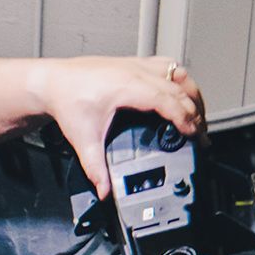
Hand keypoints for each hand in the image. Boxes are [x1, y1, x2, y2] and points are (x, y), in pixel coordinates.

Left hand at [33, 53, 204, 195]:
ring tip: (199, 115)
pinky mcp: (134, 63)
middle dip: (196, 112)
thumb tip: (106, 190)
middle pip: (179, 87)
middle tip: (201, 136)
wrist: (53, 81)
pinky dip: (180, 80)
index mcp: (127, 86)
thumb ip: (96, 168)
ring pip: (178, 72)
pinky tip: (182, 93)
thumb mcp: (83, 139)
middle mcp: (135, 71)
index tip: (195, 135)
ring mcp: (136, 64)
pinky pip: (168, 66)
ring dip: (192, 92)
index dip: (185, 117)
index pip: (168, 99)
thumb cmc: (67, 100)